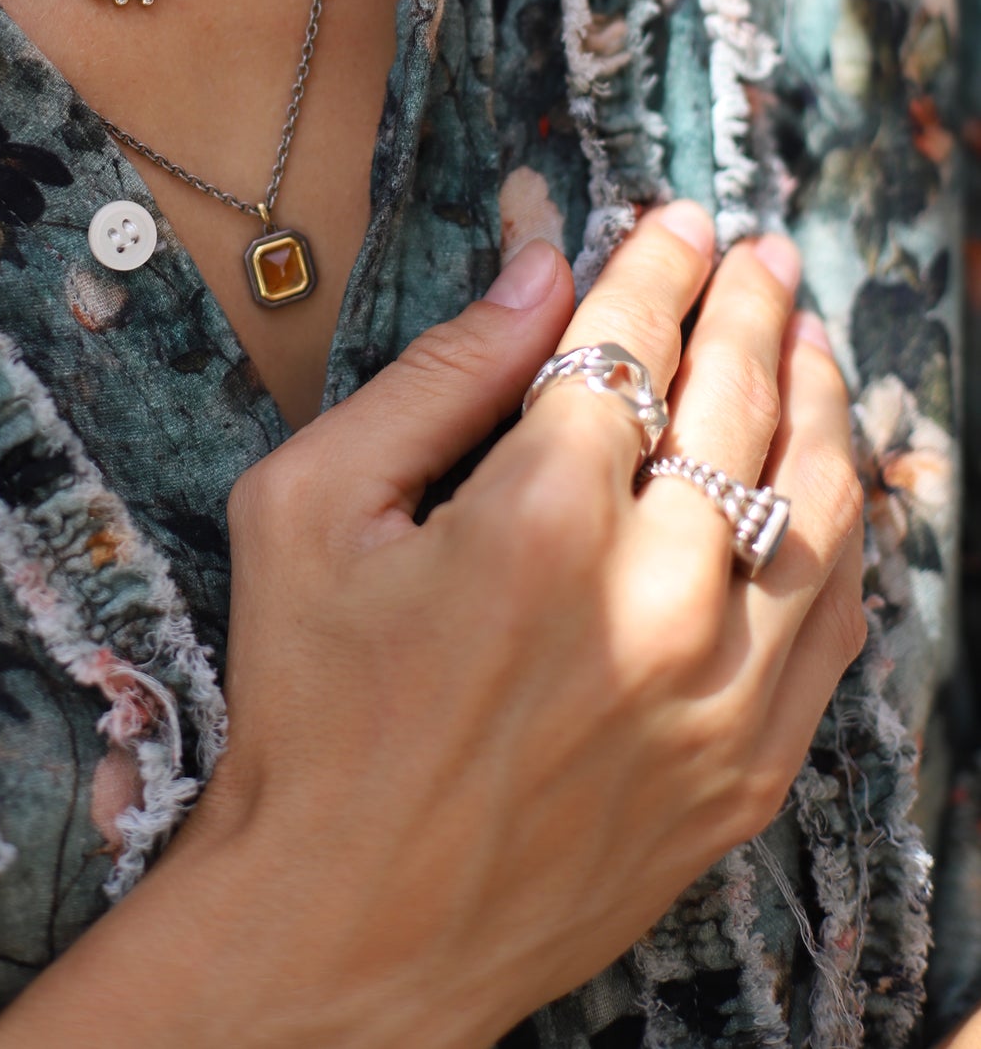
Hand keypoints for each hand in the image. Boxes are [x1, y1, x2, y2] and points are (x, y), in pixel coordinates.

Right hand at [184, 205, 861, 1048]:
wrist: (345, 932)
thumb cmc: (308, 711)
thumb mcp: (309, 511)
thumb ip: (435, 376)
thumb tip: (539, 267)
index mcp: (535, 523)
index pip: (630, 348)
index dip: (657, 267)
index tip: (678, 217)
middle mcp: (650, 603)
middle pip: (736, 406)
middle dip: (751, 307)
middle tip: (759, 252)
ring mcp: (716, 699)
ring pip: (814, 510)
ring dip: (818, 402)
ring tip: (809, 337)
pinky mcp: (746, 776)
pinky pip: (835, 629)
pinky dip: (841, 535)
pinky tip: (826, 482)